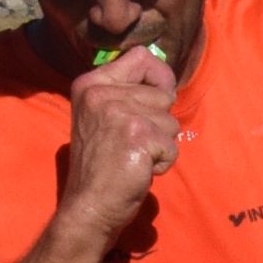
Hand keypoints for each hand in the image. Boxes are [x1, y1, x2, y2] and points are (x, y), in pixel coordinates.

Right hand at [59, 47, 180, 250]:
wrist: (89, 205)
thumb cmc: (100, 166)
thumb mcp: (102, 118)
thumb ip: (125, 95)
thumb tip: (166, 80)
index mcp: (91, 84)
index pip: (141, 56)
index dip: (160, 76)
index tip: (160, 95)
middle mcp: (102, 93)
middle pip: (163, 94)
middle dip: (159, 123)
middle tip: (132, 144)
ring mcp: (119, 113)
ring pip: (171, 121)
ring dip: (160, 144)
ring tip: (134, 158)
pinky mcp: (138, 136)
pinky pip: (172, 146)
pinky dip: (162, 162)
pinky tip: (139, 169)